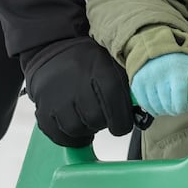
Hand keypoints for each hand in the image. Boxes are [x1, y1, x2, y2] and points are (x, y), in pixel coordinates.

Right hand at [20, 37, 134, 146]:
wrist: (53, 49)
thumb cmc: (90, 61)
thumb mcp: (112, 62)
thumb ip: (129, 84)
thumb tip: (145, 110)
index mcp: (98, 67)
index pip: (113, 100)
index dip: (121, 119)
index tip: (123, 122)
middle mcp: (74, 81)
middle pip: (94, 118)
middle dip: (103, 122)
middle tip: (102, 114)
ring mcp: (55, 95)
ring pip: (76, 129)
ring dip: (85, 129)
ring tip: (87, 116)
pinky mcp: (41, 107)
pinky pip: (58, 135)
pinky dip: (69, 137)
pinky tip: (75, 125)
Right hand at [131, 53, 187, 117]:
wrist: (153, 49)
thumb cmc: (176, 58)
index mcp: (176, 71)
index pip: (179, 95)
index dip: (182, 106)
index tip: (185, 107)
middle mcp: (160, 76)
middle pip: (167, 103)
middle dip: (174, 110)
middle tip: (177, 108)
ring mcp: (147, 80)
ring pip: (156, 106)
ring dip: (163, 111)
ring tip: (168, 108)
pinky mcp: (137, 84)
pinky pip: (144, 104)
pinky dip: (152, 109)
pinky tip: (158, 107)